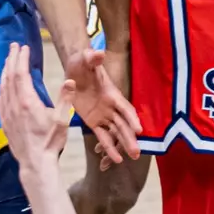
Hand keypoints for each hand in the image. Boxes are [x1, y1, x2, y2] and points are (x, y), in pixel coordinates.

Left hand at [0, 43, 67, 182]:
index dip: (21, 59)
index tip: (23, 47)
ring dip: (5, 71)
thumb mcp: (62, 120)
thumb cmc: (51, 141)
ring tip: (8, 61)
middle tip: (13, 47)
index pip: (21, 74)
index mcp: (28, 102)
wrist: (35, 162)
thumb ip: (65, 99)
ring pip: (3, 87)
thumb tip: (70, 80)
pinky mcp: (4, 121)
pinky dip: (2, 86)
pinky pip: (0, 98)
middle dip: (11, 60)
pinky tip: (4, 85)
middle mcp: (14, 104)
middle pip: (9, 77)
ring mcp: (7, 113)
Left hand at [58, 44, 140, 166]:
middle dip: (130, 138)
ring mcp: (104, 116)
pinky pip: (102, 136)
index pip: (124, 108)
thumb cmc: (81, 63)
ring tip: (129, 159)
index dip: (131, 118)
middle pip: (123, 125)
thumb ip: (92, 58)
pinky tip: (112, 160)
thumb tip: (98, 53)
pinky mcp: (95, 122)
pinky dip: (107, 147)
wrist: (74, 70)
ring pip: (116, 133)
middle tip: (137, 153)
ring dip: (123, 145)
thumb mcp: (84, 59)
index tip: (139, 130)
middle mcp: (111, 107)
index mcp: (111, 94)